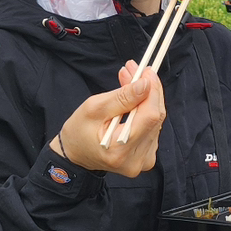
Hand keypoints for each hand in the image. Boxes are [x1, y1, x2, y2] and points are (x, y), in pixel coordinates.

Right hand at [52, 61, 165, 177]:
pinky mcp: (147, 156)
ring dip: (146, 98)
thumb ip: (121, 97)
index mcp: (121, 150)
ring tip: (130, 80)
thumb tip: (145, 84)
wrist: (75, 154)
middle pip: (155, 118)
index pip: (150, 117)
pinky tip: (133, 98)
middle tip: (136, 70)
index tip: (146, 71)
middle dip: (148, 90)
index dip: (152, 91)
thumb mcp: (94, 108)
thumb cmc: (79, 131)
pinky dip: (144, 109)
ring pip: (155, 120)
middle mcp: (138, 160)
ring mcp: (144, 160)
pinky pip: (152, 127)